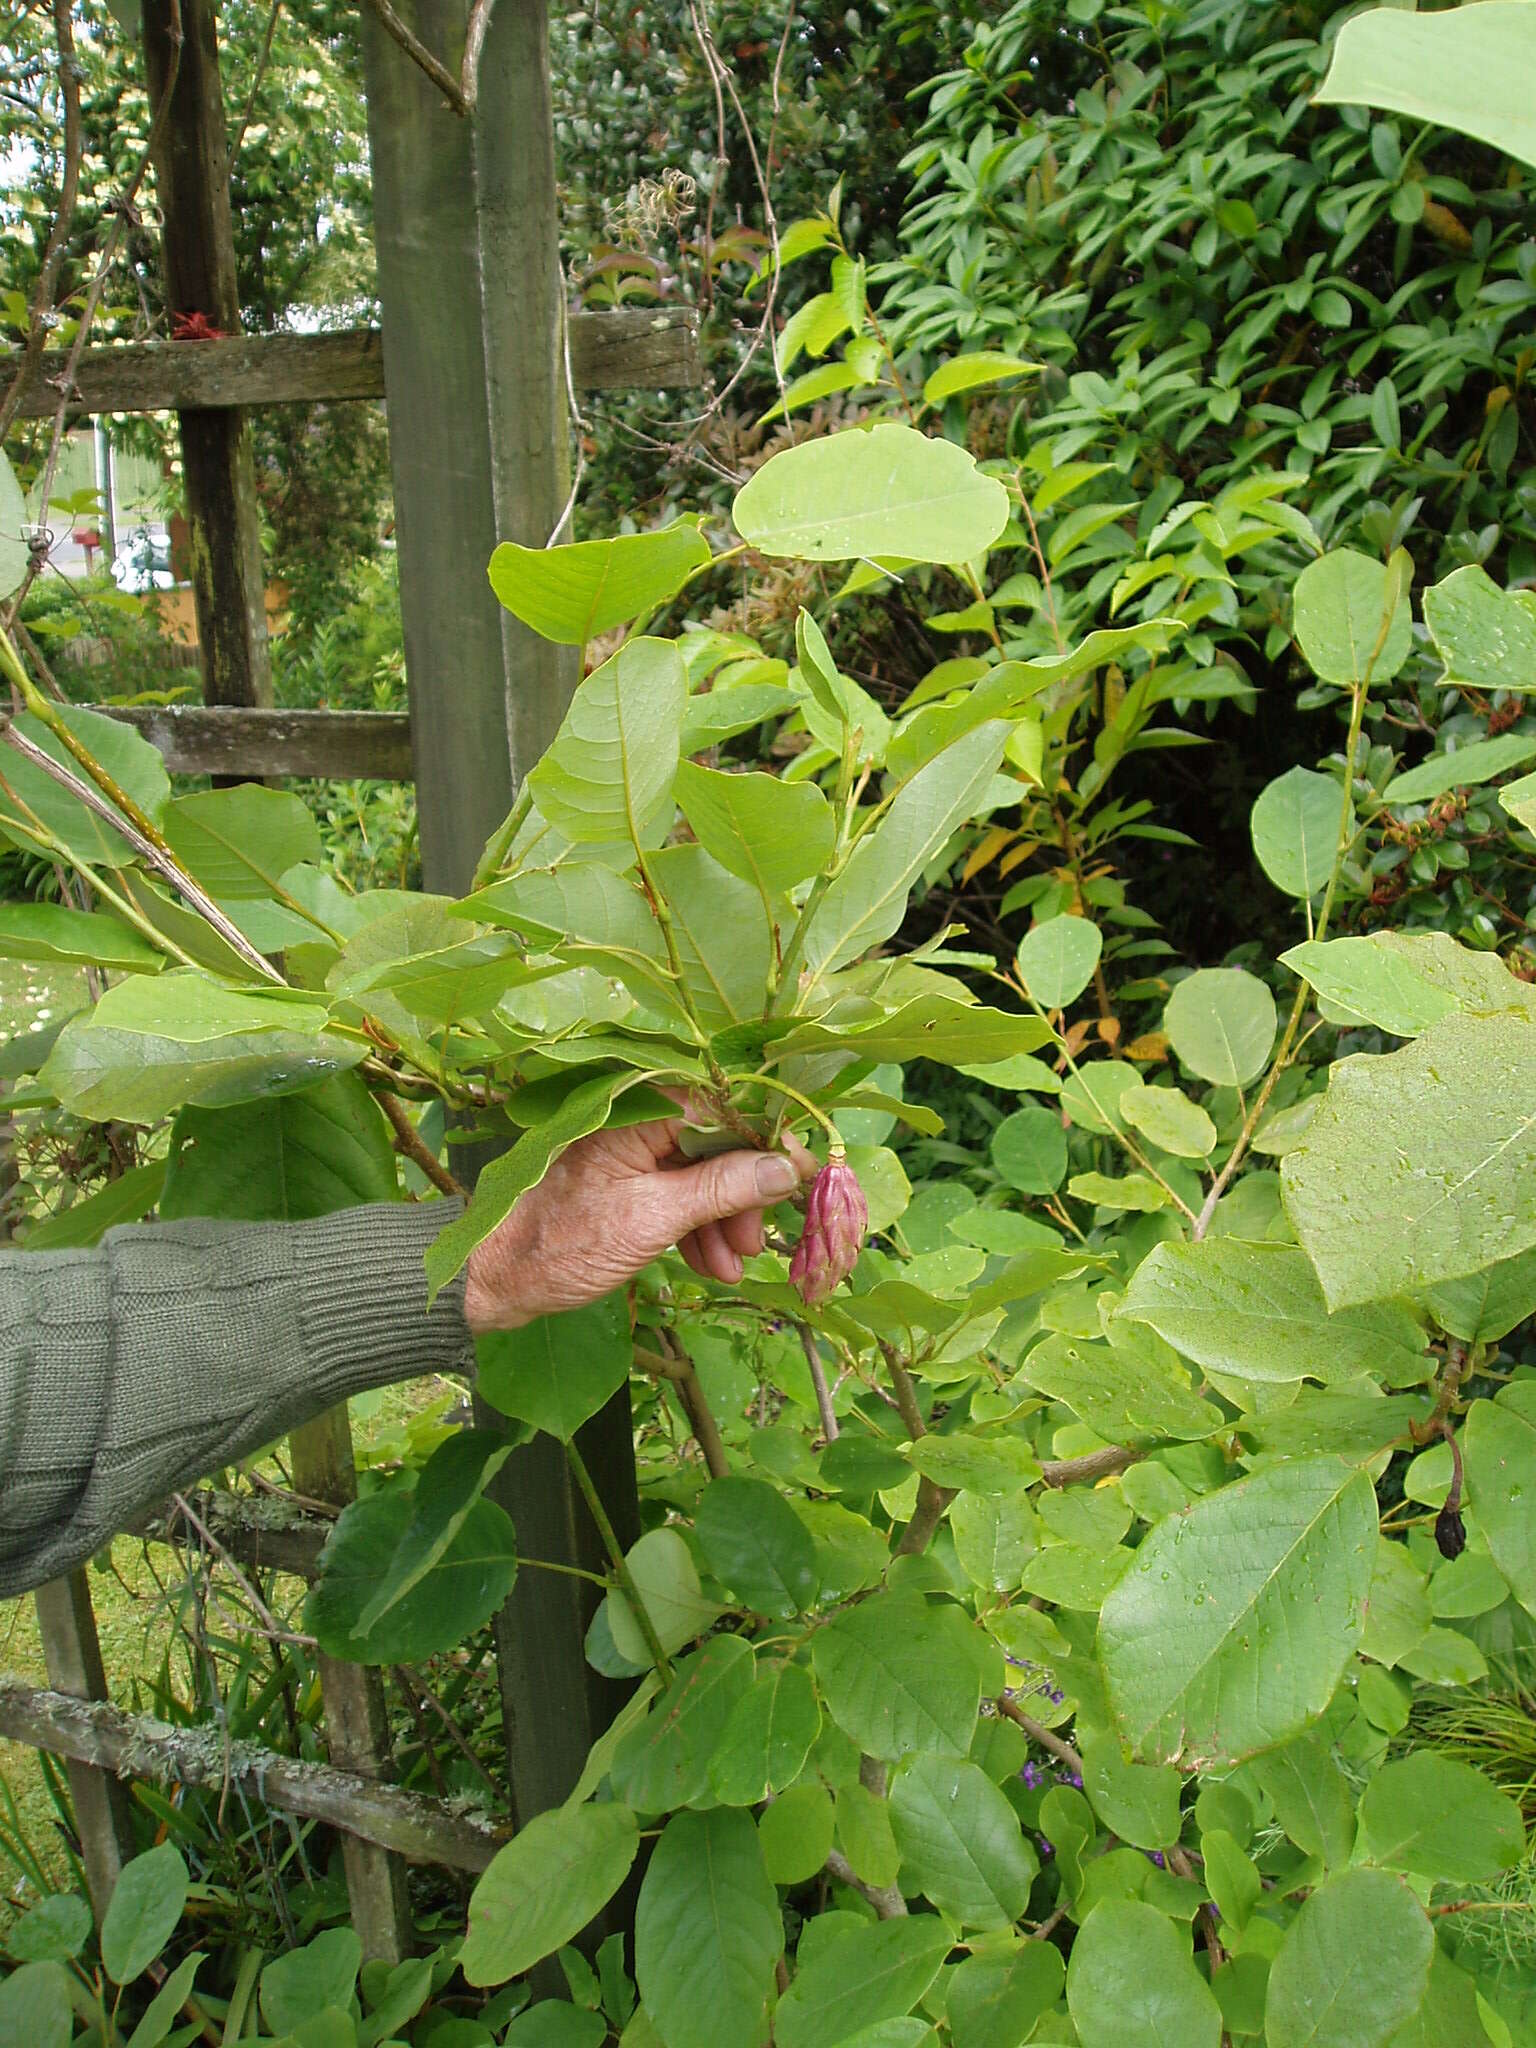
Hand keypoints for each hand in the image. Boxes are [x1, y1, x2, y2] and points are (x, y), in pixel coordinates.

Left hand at [462, 1115, 815, 1331]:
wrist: (493, 1280)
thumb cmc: (564, 1244)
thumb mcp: (654, 1219)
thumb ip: (723, 1189)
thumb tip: (786, 1166)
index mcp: (638, 1110)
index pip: (724, 1106)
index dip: (766, 1141)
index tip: (801, 1175)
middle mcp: (634, 1119)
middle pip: (715, 1142)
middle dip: (743, 1193)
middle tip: (757, 1240)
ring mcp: (626, 1152)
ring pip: (697, 1173)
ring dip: (721, 1218)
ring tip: (730, 1266)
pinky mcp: (621, 1182)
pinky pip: (673, 1193)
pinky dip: (694, 1226)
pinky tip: (708, 1264)